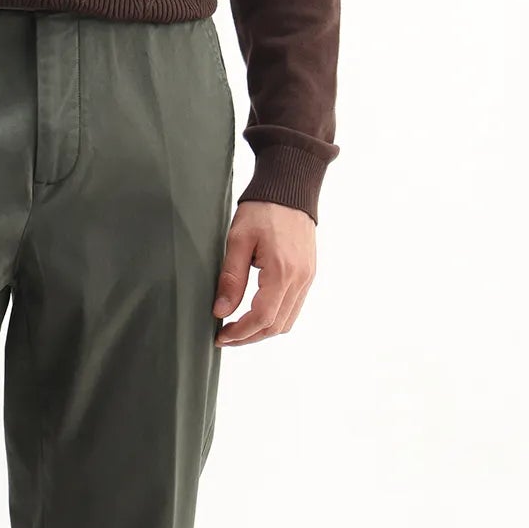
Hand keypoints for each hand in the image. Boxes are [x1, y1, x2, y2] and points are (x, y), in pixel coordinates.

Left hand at [212, 200, 316, 345]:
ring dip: (262, 330)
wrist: (290, 190)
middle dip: (249, 337)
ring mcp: (307, 278)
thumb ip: (231, 278)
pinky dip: (275, 318)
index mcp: (282, 272)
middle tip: (225, 337)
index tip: (220, 336)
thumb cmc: (262, 210)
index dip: (240, 333)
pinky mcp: (308, 274)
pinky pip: (294, 307)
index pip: (262, 318)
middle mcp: (300, 279)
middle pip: (276, 326)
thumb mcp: (238, 240)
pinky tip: (255, 313)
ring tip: (238, 328)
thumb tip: (221, 312)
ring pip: (287, 321)